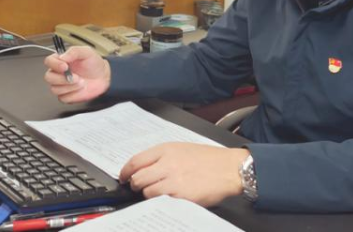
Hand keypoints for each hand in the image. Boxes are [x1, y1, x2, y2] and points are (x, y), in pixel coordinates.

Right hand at [43, 45, 111, 103]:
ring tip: (82, 82)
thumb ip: (74, 51)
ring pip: (55, 89)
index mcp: (60, 60)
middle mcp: (58, 73)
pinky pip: (63, 98)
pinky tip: (80, 89)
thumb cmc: (93, 63)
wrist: (103, 76)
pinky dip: (73, 94)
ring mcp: (60, 85)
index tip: (65, 66)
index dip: (55, 65)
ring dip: (70, 87)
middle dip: (62, 78)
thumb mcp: (86, 52)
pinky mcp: (65, 95)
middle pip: (48, 77)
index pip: (48, 61)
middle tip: (76, 77)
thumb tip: (62, 56)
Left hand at [119, 143, 247, 206]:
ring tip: (154, 194)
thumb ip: (162, 156)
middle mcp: (167, 163)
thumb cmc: (209, 159)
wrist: (229, 168)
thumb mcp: (182, 149)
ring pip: (147, 191)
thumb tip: (144, 167)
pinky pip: (161, 201)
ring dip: (147, 195)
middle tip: (137, 188)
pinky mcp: (181, 196)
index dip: (125, 171)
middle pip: (138, 178)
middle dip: (134, 185)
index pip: (136, 161)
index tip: (123, 176)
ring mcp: (174, 180)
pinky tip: (166, 199)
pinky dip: (160, 202)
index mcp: (166, 149)